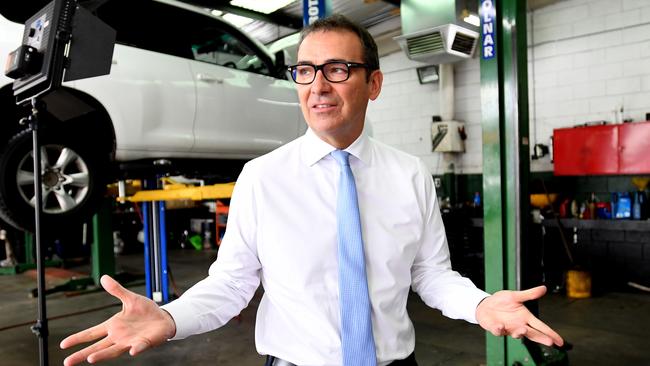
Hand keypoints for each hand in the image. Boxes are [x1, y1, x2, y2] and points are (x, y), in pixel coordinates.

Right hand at [60, 275, 176, 364]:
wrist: (164, 318)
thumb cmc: (146, 311)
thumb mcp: (130, 298)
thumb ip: (117, 290)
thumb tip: (103, 277)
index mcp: (113, 326)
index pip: (91, 333)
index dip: (78, 338)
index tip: (63, 344)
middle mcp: (119, 336)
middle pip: (97, 347)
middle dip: (82, 354)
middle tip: (67, 362)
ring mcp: (130, 341)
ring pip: (113, 350)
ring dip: (103, 355)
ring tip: (90, 359)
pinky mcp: (144, 342)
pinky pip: (139, 346)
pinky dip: (135, 348)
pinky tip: (131, 351)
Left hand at [476, 285, 563, 346]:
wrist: (485, 304)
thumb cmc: (501, 301)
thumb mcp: (515, 296)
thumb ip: (529, 294)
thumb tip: (543, 288)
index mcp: (525, 318)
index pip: (541, 327)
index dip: (551, 333)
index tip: (559, 341)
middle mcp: (519, 325)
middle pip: (533, 334)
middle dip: (541, 338)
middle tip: (549, 342)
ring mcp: (508, 328)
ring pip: (516, 334)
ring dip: (520, 333)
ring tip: (524, 330)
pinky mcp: (496, 329)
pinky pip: (498, 331)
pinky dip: (499, 329)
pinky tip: (500, 326)